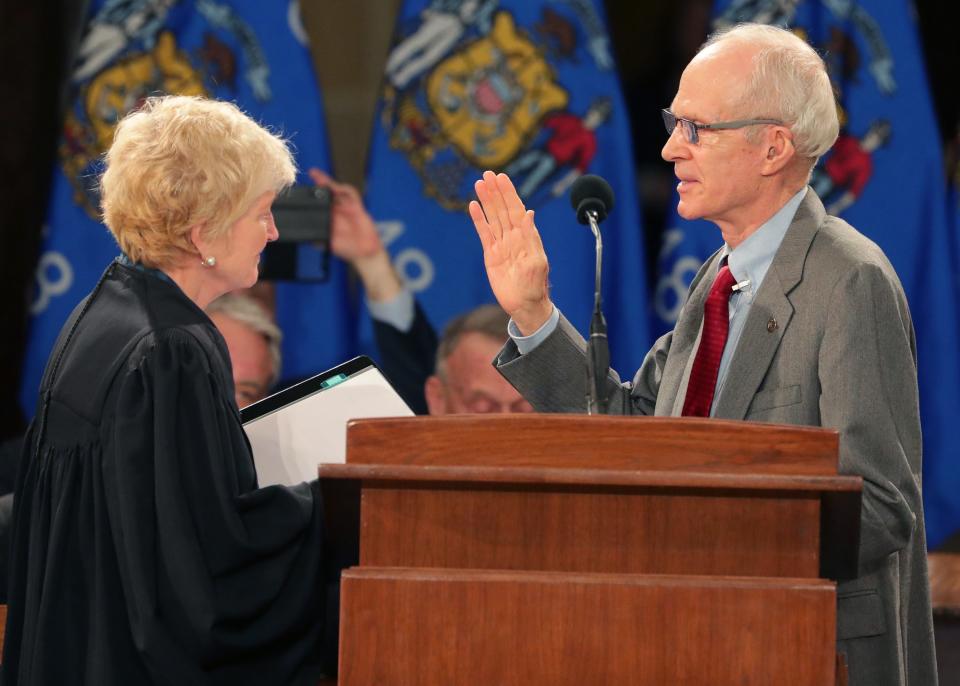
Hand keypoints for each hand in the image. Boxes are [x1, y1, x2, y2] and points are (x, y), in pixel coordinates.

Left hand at [308, 168, 381, 260]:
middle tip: (313, 173)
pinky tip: (338, 188)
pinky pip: (352, 195)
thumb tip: (306, 236)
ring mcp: (347, 208)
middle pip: (328, 192)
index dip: (312, 194)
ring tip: (322, 178)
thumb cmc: (347, 249)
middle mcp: (337, 210)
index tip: (302, 189)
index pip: (319, 202)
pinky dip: (345, 190)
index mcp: (328, 218)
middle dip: (321, 181)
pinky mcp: (357, 207)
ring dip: (331, 182)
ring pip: (339, 190)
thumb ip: (318, 238)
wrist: (365, 252)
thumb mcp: (328, 244)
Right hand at [469, 171, 552, 334]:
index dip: (509, 193)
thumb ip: (531, 238)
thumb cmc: (535, 286)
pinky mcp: (491, 255)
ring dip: (486, 201)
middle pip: (502, 209)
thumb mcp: (536, 262)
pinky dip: (479, 220)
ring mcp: (501, 245)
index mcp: (526, 236)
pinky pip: (484, 233)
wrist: (525, 305)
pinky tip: (473, 206)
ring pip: (492, 217)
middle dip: (496, 191)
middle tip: (488, 174)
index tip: (502, 178)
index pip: (516, 209)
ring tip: (479, 184)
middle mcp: (513, 237)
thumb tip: (529, 213)